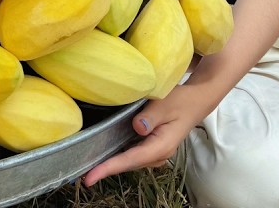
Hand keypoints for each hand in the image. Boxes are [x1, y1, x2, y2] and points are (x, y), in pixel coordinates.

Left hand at [83, 84, 208, 185]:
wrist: (195, 102)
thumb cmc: (180, 101)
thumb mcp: (165, 104)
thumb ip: (151, 116)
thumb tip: (137, 127)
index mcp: (161, 146)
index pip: (131, 159)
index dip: (109, 168)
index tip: (90, 177)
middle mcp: (157, 155)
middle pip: (127, 164)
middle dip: (105, 169)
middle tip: (82, 174)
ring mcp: (155, 154)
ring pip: (129, 161)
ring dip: (110, 164)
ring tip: (87, 166)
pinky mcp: (151, 148)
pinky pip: (132, 155)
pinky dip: (117, 156)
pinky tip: (103, 154)